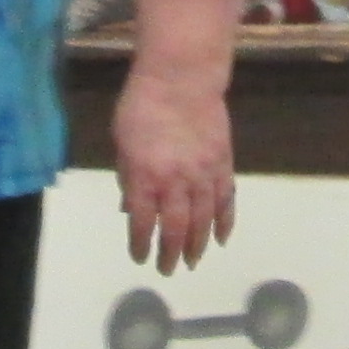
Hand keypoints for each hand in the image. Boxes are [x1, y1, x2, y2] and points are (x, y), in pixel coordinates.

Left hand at [113, 59, 235, 274]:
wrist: (181, 78)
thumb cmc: (142, 106)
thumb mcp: (122, 142)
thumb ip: (127, 176)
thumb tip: (130, 206)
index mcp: (144, 176)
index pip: (142, 222)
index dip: (140, 244)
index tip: (140, 257)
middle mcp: (175, 181)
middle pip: (175, 228)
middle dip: (170, 253)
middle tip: (168, 269)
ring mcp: (203, 174)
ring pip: (203, 220)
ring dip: (198, 245)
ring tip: (193, 261)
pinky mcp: (223, 165)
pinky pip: (226, 200)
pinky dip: (225, 222)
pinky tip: (222, 239)